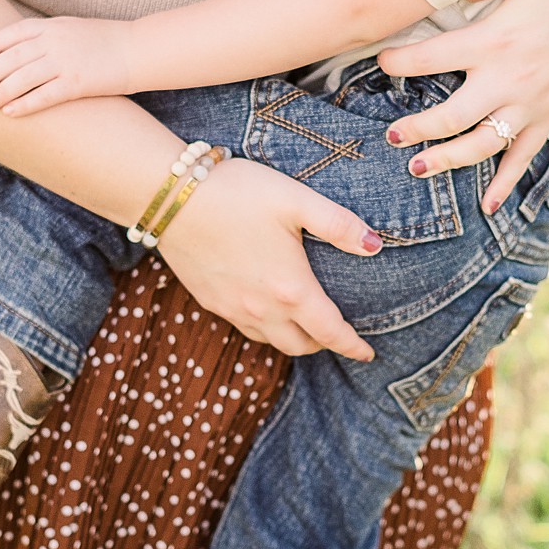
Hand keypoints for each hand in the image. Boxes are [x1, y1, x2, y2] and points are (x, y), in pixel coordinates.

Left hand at [0, 15, 135, 113]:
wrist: (137, 50)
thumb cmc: (105, 41)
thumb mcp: (73, 28)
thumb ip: (48, 35)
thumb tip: (23, 49)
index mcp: (53, 25)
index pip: (14, 33)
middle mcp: (55, 41)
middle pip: (13, 57)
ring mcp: (66, 62)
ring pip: (23, 78)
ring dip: (2, 92)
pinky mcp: (77, 83)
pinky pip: (44, 96)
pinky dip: (24, 104)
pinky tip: (10, 112)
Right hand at [157, 158, 382, 361]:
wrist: (172, 198)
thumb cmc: (238, 193)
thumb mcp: (296, 200)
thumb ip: (339, 224)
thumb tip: (375, 245)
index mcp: (291, 289)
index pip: (331, 332)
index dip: (353, 347)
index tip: (367, 354)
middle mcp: (262, 309)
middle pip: (301, 346)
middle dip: (324, 344)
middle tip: (337, 333)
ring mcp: (232, 308)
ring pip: (271, 341)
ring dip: (293, 339)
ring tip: (305, 324)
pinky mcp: (209, 300)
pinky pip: (244, 327)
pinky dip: (265, 328)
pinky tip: (265, 308)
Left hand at [377, 0, 548, 210]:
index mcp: (495, 41)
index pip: (432, 58)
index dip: (400, 62)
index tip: (380, 61)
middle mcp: (508, 81)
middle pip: (450, 117)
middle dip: (414, 130)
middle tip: (390, 136)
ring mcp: (529, 106)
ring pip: (480, 146)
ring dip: (446, 161)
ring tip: (417, 169)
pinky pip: (523, 158)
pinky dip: (506, 184)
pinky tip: (487, 207)